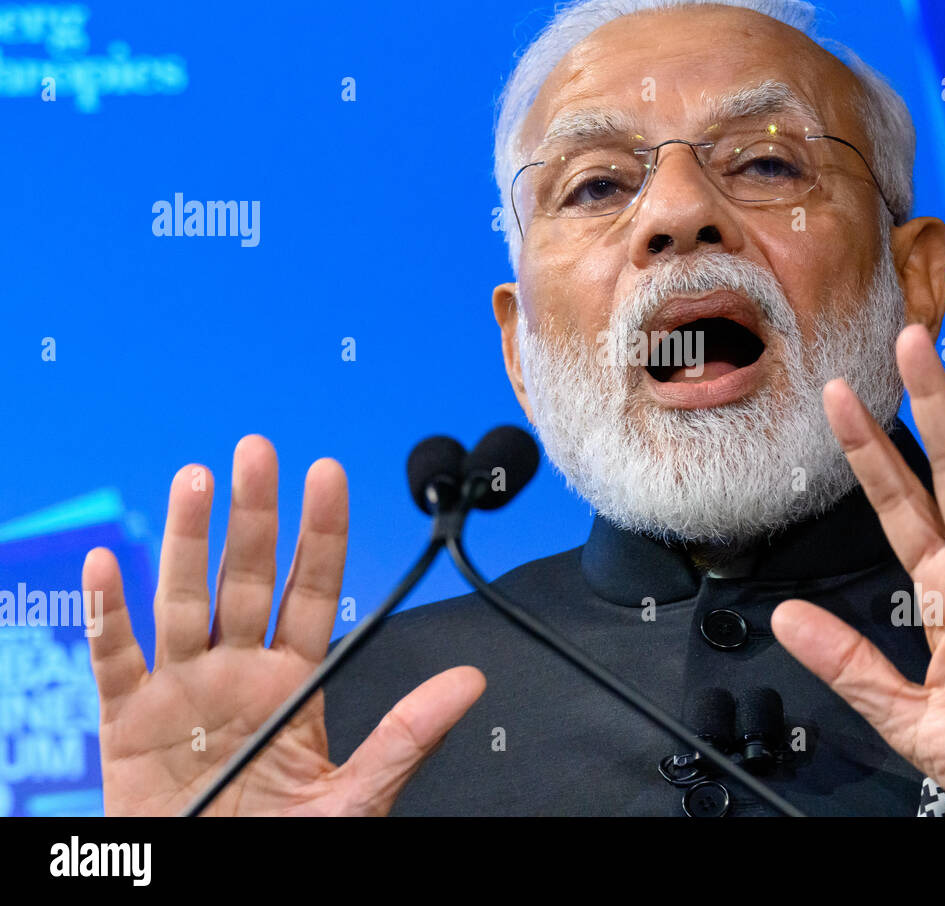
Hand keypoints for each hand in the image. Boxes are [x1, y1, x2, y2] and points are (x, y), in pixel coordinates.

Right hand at [84, 435, 483, 815]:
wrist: (211, 891)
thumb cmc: (286, 848)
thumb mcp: (355, 794)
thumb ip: (407, 735)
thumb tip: (472, 680)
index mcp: (294, 683)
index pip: (312, 590)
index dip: (320, 532)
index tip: (328, 472)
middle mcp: (239, 672)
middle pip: (246, 578)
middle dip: (253, 515)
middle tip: (257, 449)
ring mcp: (182, 691)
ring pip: (182, 602)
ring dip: (186, 541)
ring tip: (195, 479)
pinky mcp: (128, 724)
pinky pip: (113, 661)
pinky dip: (105, 614)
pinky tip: (107, 563)